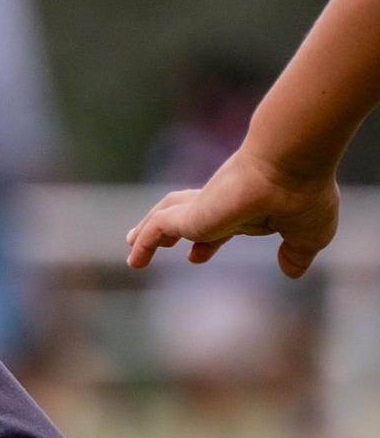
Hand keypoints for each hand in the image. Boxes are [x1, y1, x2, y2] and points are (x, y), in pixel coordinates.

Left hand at [126, 147, 340, 278]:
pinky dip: (144, 241)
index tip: (195, 256)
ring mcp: (205, 205)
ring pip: (169, 216)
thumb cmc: (305, 194)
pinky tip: (133, 258)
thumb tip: (293, 272)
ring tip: (130, 246)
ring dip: (148, 232)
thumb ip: (297, 252)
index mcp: (251, 207)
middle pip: (192, 217)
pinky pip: (158, 228)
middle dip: (175, 234)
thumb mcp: (308, 233)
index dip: (208, 242)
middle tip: (161, 248)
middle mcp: (225, 202)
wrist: (291, 165)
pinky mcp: (191, 213)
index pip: (223, 225)